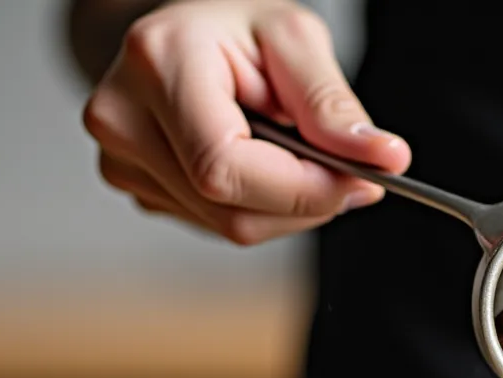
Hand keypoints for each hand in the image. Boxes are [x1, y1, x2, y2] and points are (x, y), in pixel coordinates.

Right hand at [82, 0, 409, 244]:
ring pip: (226, 228)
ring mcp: (119, 158)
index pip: (224, 167)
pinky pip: (213, 225)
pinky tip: (257, 161)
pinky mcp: (132, 186)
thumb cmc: (234, 24)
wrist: (183, 30)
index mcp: (158, 62)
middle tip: (343, 169)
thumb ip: (332, 104)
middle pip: (229, 210)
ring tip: (291, 150)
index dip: (300, 190)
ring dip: (282, 207)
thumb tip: (383, 160)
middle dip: (303, 201)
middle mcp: (123, 115)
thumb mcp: (293, 39)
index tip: (357, 181)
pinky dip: (254, 206)